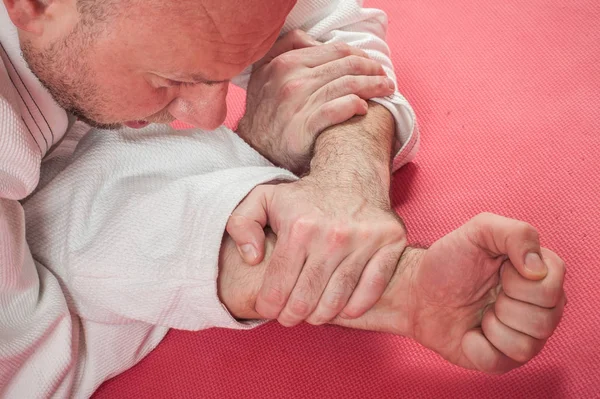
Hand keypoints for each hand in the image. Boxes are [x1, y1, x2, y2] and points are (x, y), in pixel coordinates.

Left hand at [226, 177, 406, 326]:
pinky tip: (342, 308)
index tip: (268, 308)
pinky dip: (355, 307)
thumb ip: (241, 224)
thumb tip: (252, 259)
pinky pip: (371, 290)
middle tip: (289, 316)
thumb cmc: (305, 196)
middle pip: (305, 299)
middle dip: (291, 316)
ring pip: (337, 300)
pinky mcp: (390, 244)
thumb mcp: (262, 199)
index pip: (277, 286)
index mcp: (299, 227)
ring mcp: (364, 241)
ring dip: (320, 316)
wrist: (351, 175)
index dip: (268, 305)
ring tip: (312, 314)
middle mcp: (332, 236)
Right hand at [236, 30, 395, 173]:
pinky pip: (335, 110)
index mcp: (286, 62)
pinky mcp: (303, 128)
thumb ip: (288, 48)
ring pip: (346, 86)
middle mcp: (292, 80)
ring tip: (386, 91)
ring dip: (373, 87)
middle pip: (346, 66)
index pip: (336, 50)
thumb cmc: (266, 108)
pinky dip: (354, 106)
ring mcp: (297, 104)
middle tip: (386, 79)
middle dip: (373, 70)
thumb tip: (315, 41)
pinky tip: (364, 108)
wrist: (254, 146)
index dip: (361, 55)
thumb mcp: (266, 71)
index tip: (373, 64)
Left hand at [358, 213, 565, 373]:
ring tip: (479, 312)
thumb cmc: (449, 260)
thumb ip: (516, 233)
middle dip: (505, 304)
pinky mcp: (503, 359)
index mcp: (540, 274)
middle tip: (485, 292)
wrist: (417, 291)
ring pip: (527, 346)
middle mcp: (540, 307)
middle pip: (546, 319)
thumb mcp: (478, 230)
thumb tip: (538, 270)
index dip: (520, 280)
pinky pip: (501, 362)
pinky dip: (477, 347)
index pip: (553, 285)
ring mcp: (523, 336)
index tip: (498, 269)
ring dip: (492, 326)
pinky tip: (468, 333)